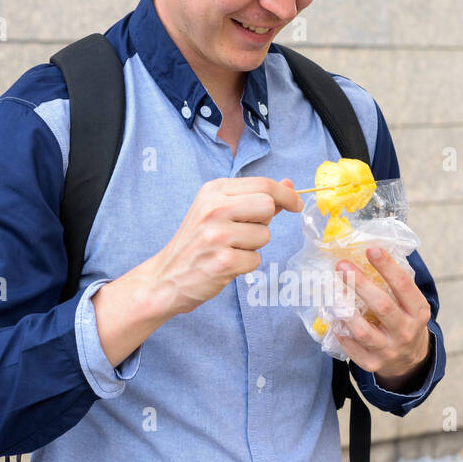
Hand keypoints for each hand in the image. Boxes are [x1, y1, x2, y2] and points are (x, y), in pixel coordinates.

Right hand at [139, 175, 302, 318]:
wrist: (166, 277)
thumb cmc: (197, 243)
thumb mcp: (219, 212)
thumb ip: (254, 199)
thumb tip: (289, 185)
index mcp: (213, 191)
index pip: (263, 184)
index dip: (286, 195)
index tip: (296, 205)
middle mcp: (213, 209)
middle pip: (267, 205)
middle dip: (264, 222)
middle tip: (244, 233)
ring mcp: (217, 235)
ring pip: (264, 236)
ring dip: (253, 247)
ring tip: (229, 250)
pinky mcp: (223, 261)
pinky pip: (256, 260)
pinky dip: (246, 265)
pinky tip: (225, 264)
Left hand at [333, 247, 432, 388]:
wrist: (410, 360)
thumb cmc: (405, 320)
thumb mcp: (411, 304)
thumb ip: (396, 283)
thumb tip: (371, 249)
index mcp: (418, 312)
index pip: (403, 286)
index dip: (386, 267)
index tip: (370, 249)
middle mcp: (406, 331)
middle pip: (382, 306)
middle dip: (360, 284)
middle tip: (341, 266)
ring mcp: (389, 350)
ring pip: (363, 331)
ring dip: (345, 310)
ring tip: (331, 293)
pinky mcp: (372, 364)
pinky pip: (351, 347)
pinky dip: (340, 331)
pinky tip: (333, 316)